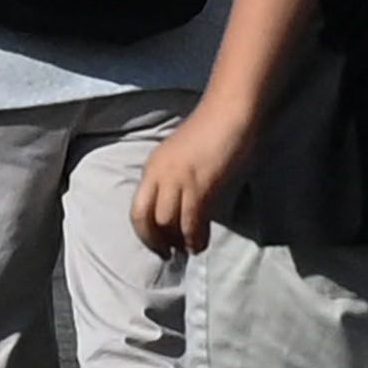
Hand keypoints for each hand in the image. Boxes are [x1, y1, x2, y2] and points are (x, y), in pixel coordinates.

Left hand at [135, 99, 256, 258]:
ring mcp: (178, 180)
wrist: (229, 113)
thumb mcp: (183, 158)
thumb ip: (176, 180)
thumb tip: (181, 208)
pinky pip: (192, 221)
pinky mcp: (201, 185)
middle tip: (169, 254)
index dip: (144, 232)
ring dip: (177, 242)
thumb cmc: (212, 133)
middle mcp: (159, 174)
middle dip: (154, 241)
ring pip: (166, 222)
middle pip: (144, 218)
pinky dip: (194, 237)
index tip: (157, 245)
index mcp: (152, 167)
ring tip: (189, 250)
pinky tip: (200, 244)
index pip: (137, 208)